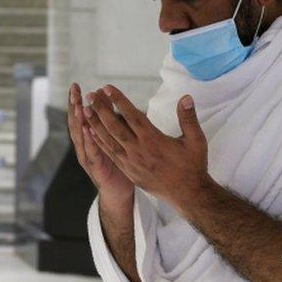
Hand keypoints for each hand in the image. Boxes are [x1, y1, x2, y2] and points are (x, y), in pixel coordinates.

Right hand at [67, 83, 134, 203]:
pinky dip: (88, 141)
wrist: (118, 191)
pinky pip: (91, 152)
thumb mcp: (115, 137)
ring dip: (79, 121)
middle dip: (74, 106)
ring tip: (79, 106)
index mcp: (88, 137)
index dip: (77, 101)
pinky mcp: (95, 168)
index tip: (76, 86)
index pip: (80, 116)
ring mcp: (87, 157)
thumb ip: (111, 120)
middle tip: (74, 91)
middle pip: (76, 123)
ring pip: (80, 136)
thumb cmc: (118, 162)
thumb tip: (110, 99)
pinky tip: (87, 130)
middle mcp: (84, 146)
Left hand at [82, 85, 210, 209]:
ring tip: (84, 111)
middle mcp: (139, 150)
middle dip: (101, 109)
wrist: (187, 194)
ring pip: (109, 140)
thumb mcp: (196, 140)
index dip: (119, 100)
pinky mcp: (129, 171)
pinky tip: (91, 133)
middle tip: (91, 95)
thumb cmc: (193, 165)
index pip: (132, 115)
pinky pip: (110, 154)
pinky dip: (99, 142)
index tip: (108, 88)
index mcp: (153, 140)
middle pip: (115, 126)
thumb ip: (189, 118)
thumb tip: (186, 97)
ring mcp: (132, 162)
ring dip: (95, 124)